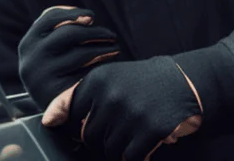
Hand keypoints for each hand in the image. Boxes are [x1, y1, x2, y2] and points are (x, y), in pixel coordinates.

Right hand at [19, 6, 122, 109]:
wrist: (53, 111)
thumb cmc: (56, 70)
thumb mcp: (49, 49)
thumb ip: (60, 28)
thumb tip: (86, 17)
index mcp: (27, 44)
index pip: (50, 18)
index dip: (74, 13)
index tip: (92, 17)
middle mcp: (30, 61)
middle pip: (69, 33)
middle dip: (95, 31)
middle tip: (111, 35)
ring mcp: (42, 80)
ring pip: (82, 53)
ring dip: (104, 48)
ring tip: (115, 49)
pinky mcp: (58, 96)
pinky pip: (87, 74)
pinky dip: (101, 67)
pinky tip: (109, 66)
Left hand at [43, 57, 203, 160]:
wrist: (185, 80)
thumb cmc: (142, 83)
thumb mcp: (108, 79)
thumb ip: (75, 98)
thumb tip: (47, 121)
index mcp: (97, 80)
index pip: (73, 118)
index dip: (84, 126)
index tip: (100, 120)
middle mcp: (112, 95)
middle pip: (90, 137)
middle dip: (104, 139)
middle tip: (122, 129)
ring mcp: (132, 112)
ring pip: (110, 150)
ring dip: (121, 149)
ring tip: (134, 134)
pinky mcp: (152, 128)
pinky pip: (131, 157)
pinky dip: (137, 156)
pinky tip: (145, 144)